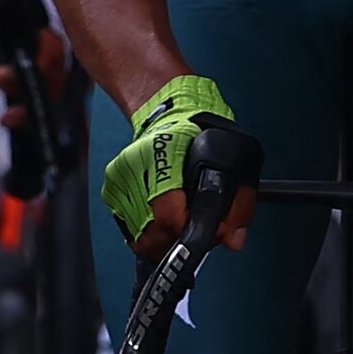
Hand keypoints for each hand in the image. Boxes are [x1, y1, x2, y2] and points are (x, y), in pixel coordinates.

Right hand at [102, 74, 251, 250]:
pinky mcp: (112, 189)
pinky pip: (132, 231)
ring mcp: (120, 179)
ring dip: (165, 240)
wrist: (170, 112)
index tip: (207, 232)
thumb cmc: (201, 135)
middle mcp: (134, 166)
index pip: (168, 216)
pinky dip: (151, 232)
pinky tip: (166, 219)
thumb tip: (234, 239)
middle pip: (154, 233)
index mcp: (163, 153)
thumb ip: (239, 202)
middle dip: (180, 240)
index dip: (190, 232)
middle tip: (197, 230)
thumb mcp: (235, 160)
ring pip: (141, 238)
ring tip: (182, 222)